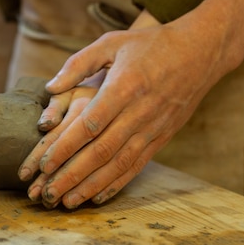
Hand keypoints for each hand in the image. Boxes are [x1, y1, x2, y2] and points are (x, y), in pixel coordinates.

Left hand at [24, 12, 232, 208]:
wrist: (200, 52)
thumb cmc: (151, 45)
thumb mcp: (112, 42)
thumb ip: (78, 64)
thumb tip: (50, 87)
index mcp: (124, 87)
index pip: (89, 125)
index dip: (65, 147)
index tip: (43, 163)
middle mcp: (139, 112)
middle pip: (101, 151)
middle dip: (72, 174)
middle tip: (47, 193)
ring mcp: (153, 128)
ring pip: (118, 164)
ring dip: (91, 186)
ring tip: (67, 202)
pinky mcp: (162, 138)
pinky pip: (137, 166)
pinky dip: (116, 184)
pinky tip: (97, 198)